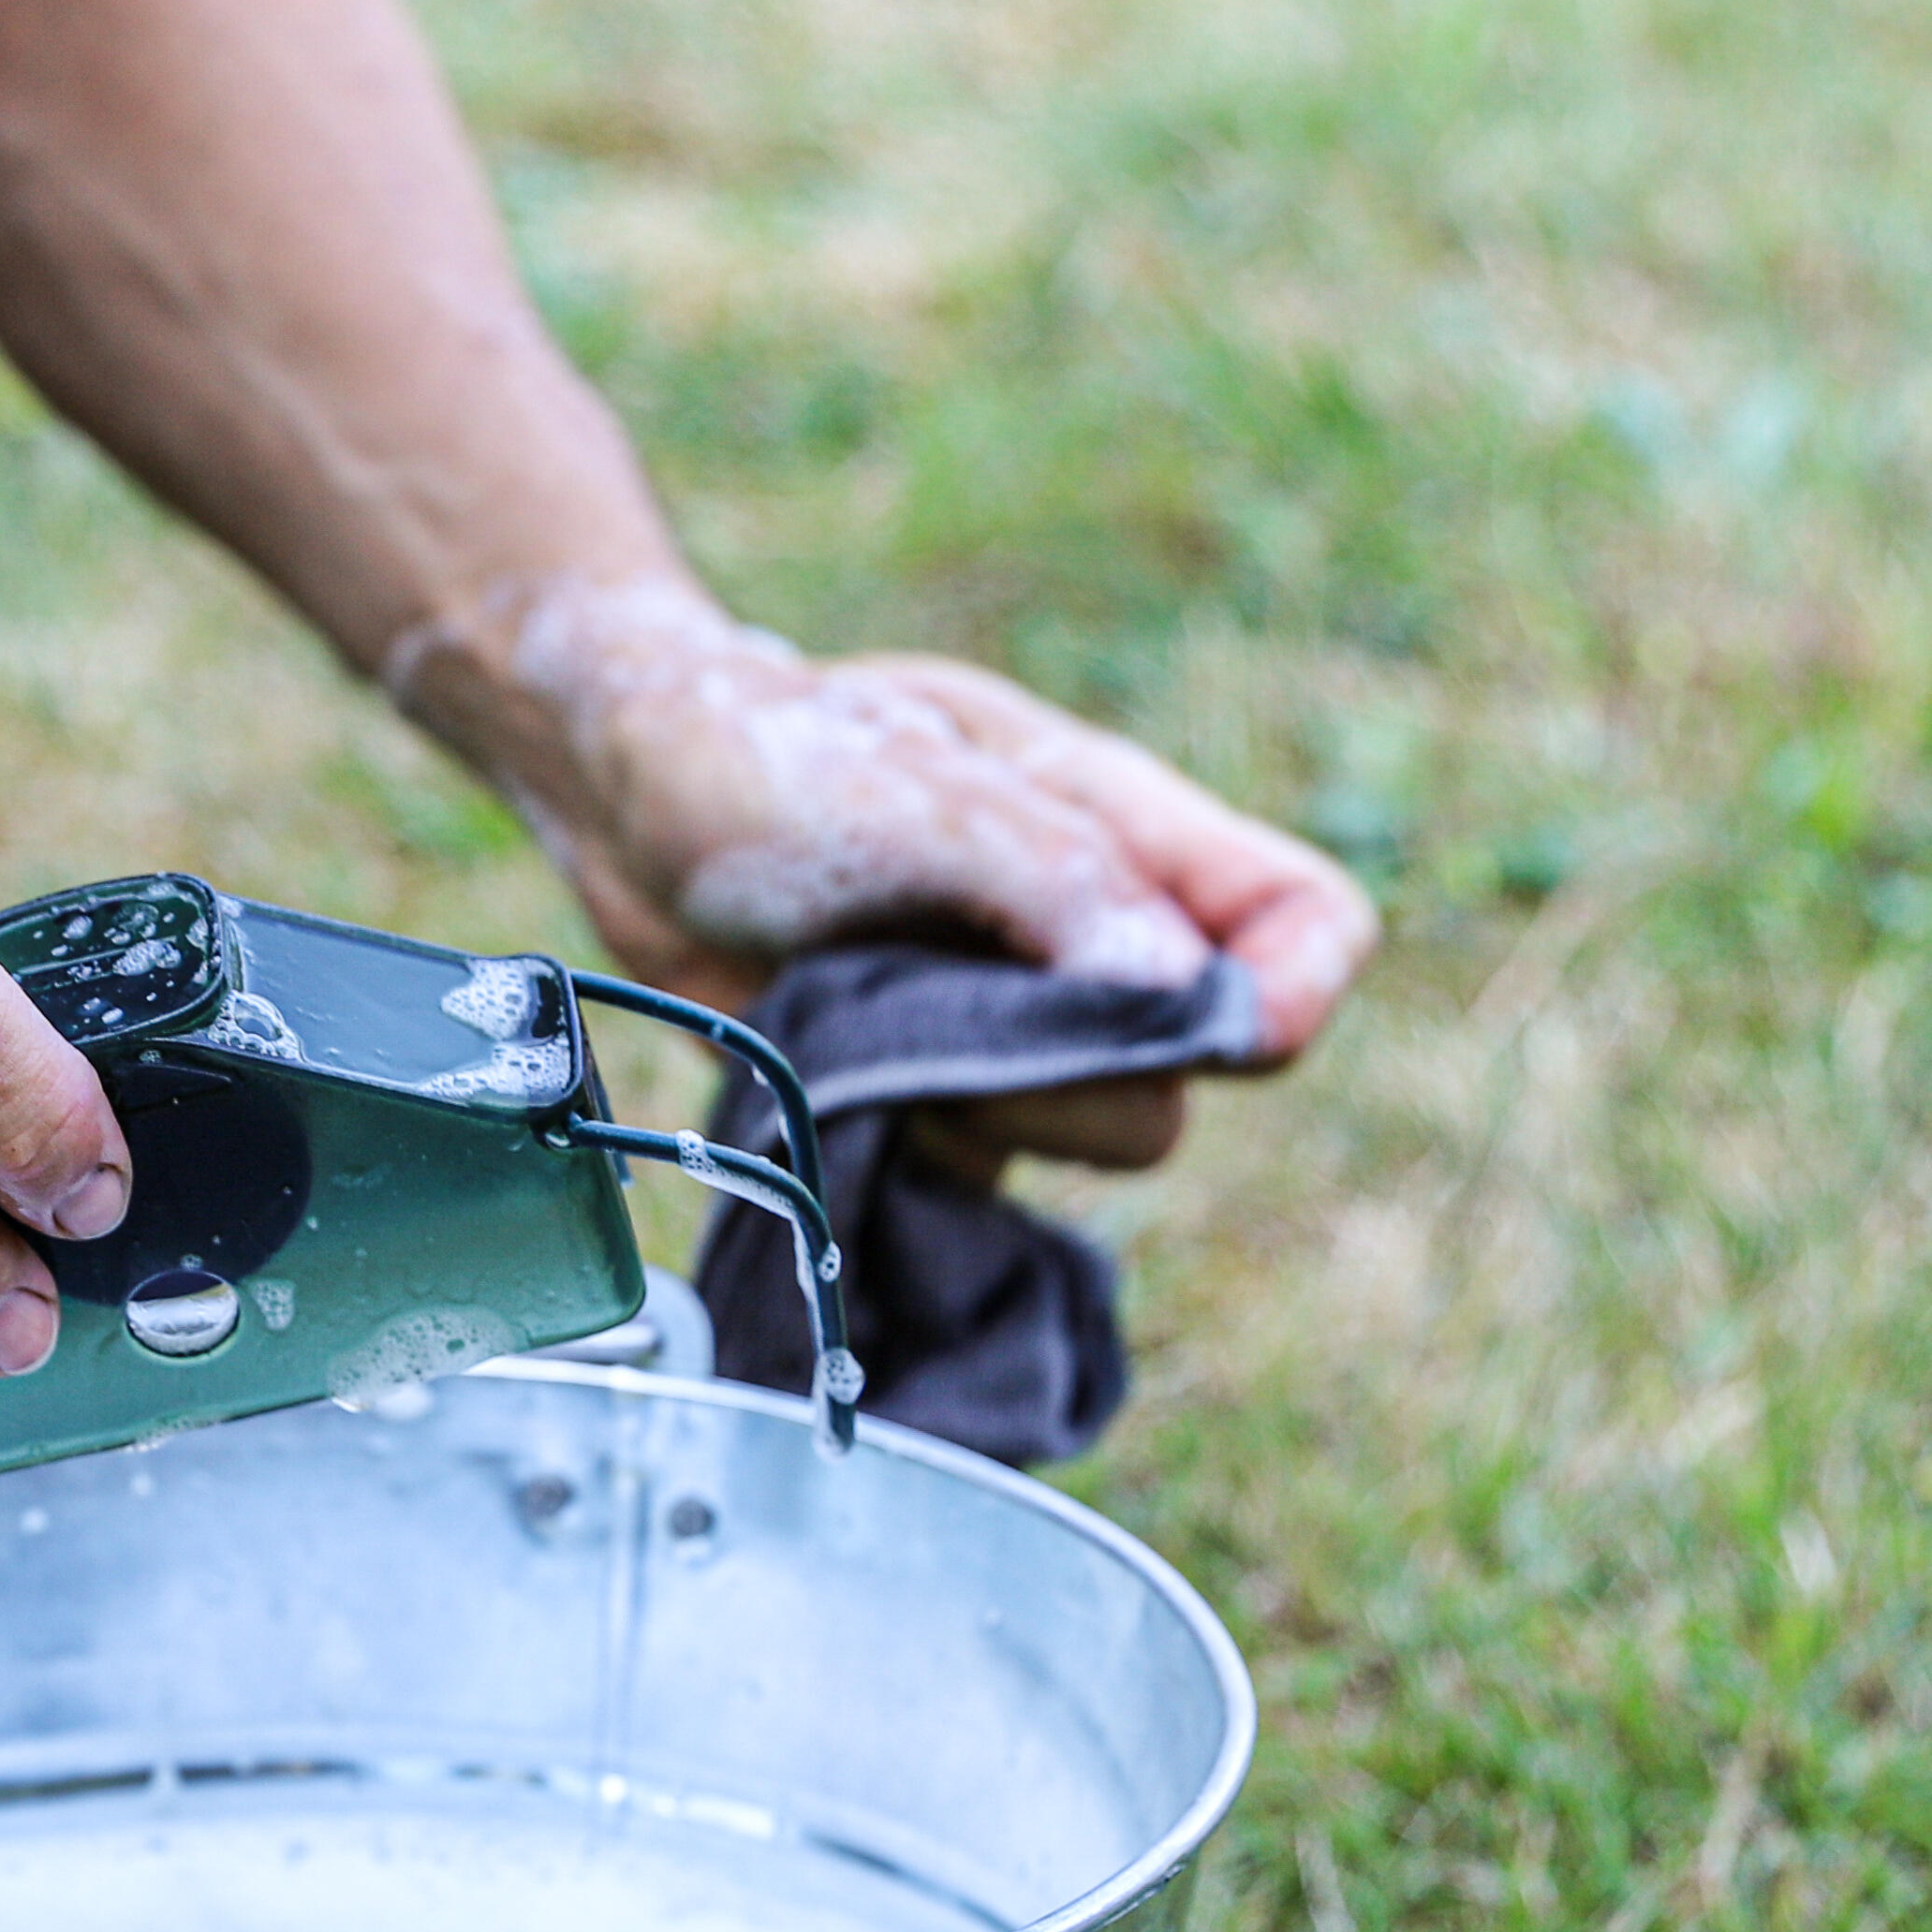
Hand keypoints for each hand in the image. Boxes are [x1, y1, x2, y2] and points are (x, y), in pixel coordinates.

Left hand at [388, 577, 1378, 1172]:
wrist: (623, 800)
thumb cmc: (768, 753)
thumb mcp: (910, 788)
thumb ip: (1054, 878)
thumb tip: (1185, 991)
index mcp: (1127, 829)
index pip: (1307, 921)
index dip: (1293, 988)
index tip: (1201, 1024)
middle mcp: (1100, 939)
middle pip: (1192, 1072)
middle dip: (1070, 1067)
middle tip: (931, 999)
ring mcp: (1022, 1031)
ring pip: (1089, 1137)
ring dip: (975, 1100)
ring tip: (862, 1010)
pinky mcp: (944, 1105)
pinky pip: (983, 1178)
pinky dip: (915, 1144)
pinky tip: (835, 1069)